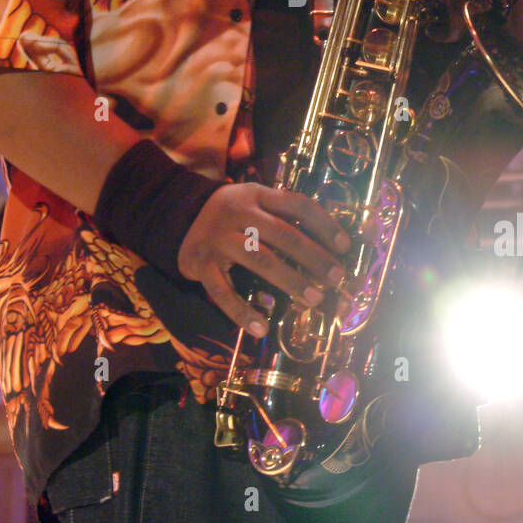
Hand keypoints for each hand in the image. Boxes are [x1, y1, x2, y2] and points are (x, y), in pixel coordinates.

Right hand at [177, 184, 350, 336]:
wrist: (178, 217)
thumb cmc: (232, 215)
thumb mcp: (255, 201)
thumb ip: (285, 214)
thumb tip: (331, 243)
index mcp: (256, 195)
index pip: (297, 204)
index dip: (324, 224)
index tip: (345, 246)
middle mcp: (237, 212)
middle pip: (283, 234)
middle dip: (314, 257)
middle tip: (337, 278)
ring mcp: (218, 238)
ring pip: (260, 259)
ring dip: (290, 280)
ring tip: (315, 299)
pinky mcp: (201, 264)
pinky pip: (223, 292)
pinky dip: (242, 312)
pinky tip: (262, 328)